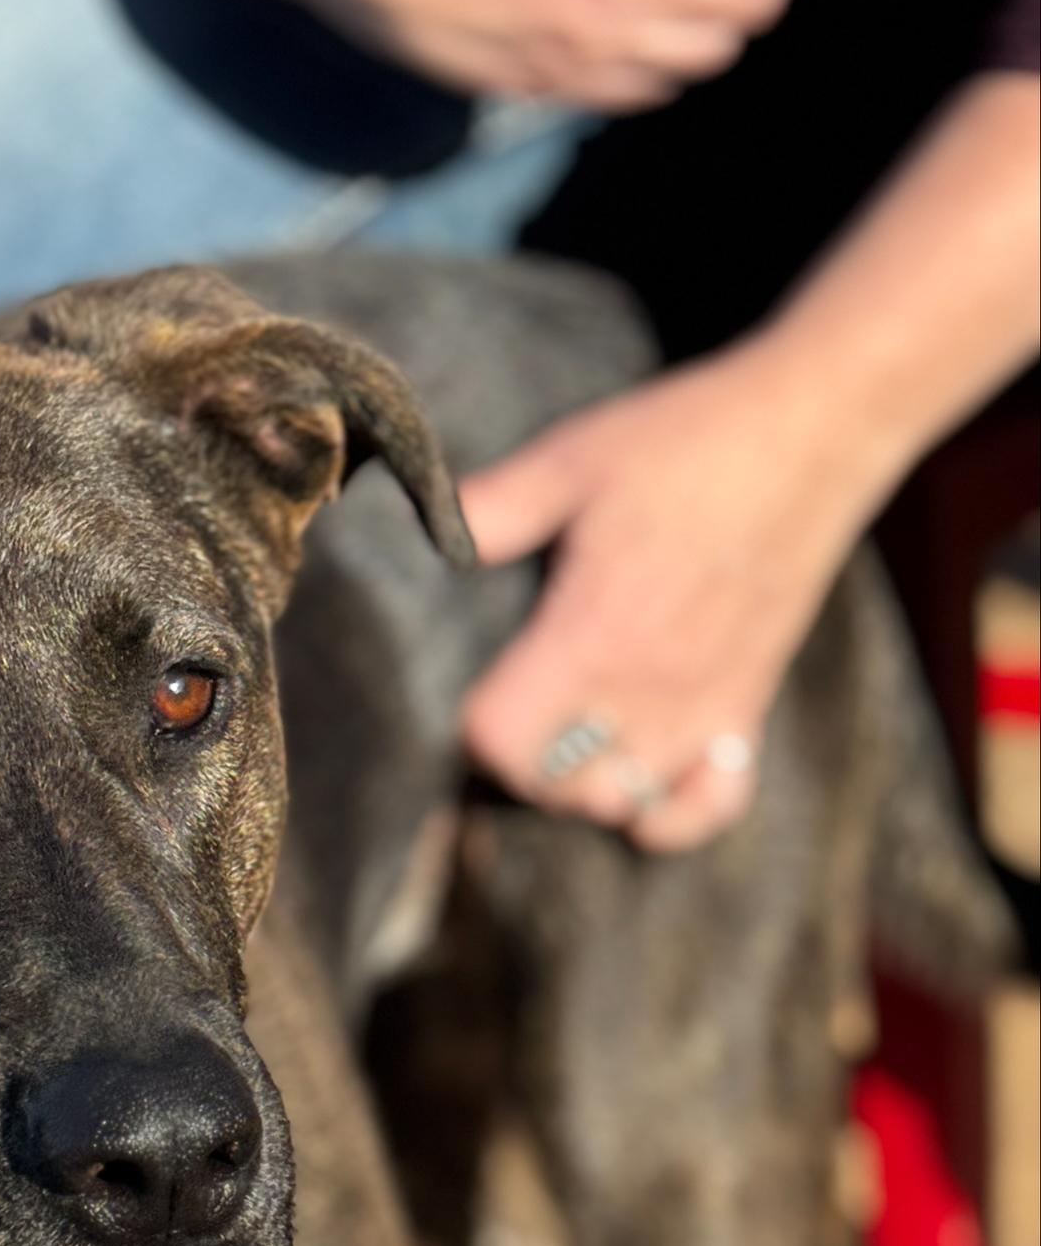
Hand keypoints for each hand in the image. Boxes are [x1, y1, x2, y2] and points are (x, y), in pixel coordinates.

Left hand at [457, 350, 872, 849]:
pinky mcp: (747, 708)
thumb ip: (490, 509)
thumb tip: (432, 531)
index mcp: (590, 633)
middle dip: (519, 759)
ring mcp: (701, 707)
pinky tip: (646, 778)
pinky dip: (670, 811)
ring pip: (617, 801)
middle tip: (521, 704)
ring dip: (583, 784)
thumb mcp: (569, 459)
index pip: (500, 739)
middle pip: (550, 785)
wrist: (813, 433)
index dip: (473, 723)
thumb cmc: (687, 442)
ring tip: (574, 734)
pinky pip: (708, 806)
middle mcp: (645, 688)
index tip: (480, 683)